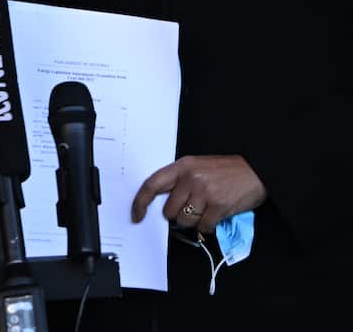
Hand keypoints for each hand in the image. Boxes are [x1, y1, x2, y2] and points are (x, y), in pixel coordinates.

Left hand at [131, 154, 266, 233]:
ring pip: (185, 221)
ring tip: (206, 210)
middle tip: (193, 208)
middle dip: (178, 214)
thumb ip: (180, 182)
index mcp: (182, 166)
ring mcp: (204, 192)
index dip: (140, 202)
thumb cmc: (225, 171)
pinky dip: (208, 226)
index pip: (152, 184)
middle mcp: (190, 178)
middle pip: (169, 211)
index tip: (136, 215)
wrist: (256, 171)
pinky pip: (203, 226)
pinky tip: (216, 215)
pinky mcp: (218, 206)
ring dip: (194, 221)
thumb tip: (163, 205)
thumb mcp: (198, 167)